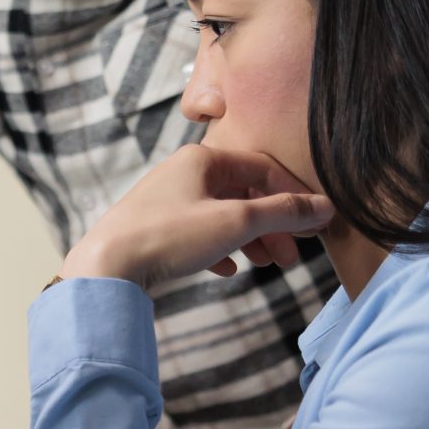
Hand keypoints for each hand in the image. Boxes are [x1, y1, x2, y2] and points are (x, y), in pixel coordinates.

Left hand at [60, 145, 332, 288]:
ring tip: (267, 265)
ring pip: (223, 216)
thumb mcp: (235, 222)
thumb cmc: (167, 237)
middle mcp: (183, 173)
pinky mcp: (155, 229)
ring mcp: (167, 202)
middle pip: (244, 194)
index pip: (263, 168)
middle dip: (273, 226)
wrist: (105, 270)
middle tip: (292, 257)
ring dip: (251, 239)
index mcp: (202, 159)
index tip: (315, 224)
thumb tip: (324, 207)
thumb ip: (282, 213)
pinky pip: (199, 235)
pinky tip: (227, 270)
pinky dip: (220, 250)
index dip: (293, 196)